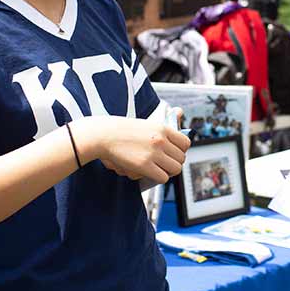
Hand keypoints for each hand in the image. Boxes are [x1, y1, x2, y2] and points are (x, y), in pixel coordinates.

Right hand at [73, 116, 190, 183]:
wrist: (104, 135)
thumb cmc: (124, 130)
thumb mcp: (147, 123)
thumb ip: (164, 124)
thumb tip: (180, 112)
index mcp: (163, 128)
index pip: (186, 143)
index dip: (181, 151)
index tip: (173, 153)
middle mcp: (161, 140)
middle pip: (181, 158)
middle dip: (174, 162)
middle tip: (164, 163)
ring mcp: (154, 153)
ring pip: (175, 169)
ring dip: (168, 171)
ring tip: (159, 169)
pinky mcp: (144, 166)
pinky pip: (163, 177)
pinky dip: (159, 178)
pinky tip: (151, 173)